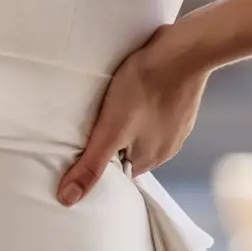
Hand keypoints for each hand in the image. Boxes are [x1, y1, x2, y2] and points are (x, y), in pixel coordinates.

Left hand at [57, 23, 210, 203]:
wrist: (183, 51)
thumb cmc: (144, 89)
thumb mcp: (109, 130)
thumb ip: (91, 165)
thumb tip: (68, 199)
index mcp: (150, 160)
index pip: (119, 171)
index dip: (102, 160)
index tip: (89, 145)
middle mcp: (168, 147)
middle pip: (132, 150)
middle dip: (115, 139)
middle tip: (97, 122)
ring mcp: (178, 124)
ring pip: (145, 129)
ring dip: (130, 120)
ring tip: (113, 103)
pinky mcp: (182, 102)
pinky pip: (157, 109)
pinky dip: (145, 103)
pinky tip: (135, 89)